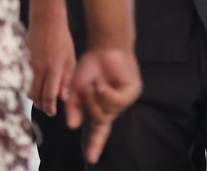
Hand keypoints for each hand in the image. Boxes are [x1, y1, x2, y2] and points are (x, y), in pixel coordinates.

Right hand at [27, 18, 76, 114]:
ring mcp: (30, 66)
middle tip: (48, 109)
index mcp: (54, 69)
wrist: (46, 22)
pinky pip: (28, 79)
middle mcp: (40, 70)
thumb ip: (67, 78)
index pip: (49, 95)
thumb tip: (63, 98)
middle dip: (41, 105)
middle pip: (36, 96)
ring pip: (30, 89)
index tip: (52, 112)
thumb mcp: (70, 58)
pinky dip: (33, 85)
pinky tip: (40, 86)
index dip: (49, 106)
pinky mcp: (25, 62)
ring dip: (36, 97)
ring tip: (45, 100)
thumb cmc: (62, 39)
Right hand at [65, 48, 141, 163]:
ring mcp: (125, 98)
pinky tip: (104, 84)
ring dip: (97, 97)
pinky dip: (106, 93)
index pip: (99, 130)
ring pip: (109, 112)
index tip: (92, 159)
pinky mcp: (133, 90)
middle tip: (88, 88)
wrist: (103, 48)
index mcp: (101, 107)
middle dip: (90, 105)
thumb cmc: (91, 67)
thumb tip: (74, 126)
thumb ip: (74, 109)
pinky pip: (117, 101)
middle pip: (100, 120)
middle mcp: (114, 106)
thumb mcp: (76, 90)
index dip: (95, 145)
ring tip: (97, 83)